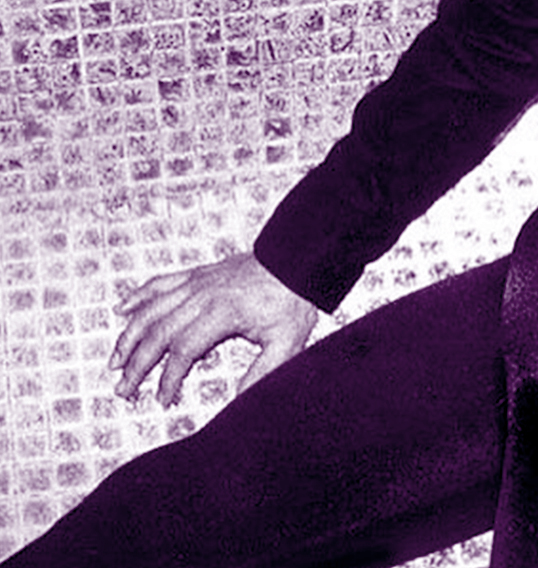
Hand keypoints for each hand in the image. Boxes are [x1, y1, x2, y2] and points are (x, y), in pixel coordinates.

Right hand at [110, 251, 317, 407]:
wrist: (299, 259)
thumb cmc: (293, 299)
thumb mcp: (286, 341)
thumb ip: (262, 373)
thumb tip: (239, 401)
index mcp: (222, 312)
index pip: (183, 351)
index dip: (168, 379)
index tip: (162, 400)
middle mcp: (203, 295)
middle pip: (158, 333)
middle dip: (137, 365)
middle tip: (123, 390)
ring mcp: (198, 282)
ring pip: (152, 309)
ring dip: (129, 336)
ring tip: (114, 362)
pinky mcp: (199, 273)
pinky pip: (161, 283)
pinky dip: (139, 296)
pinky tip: (122, 309)